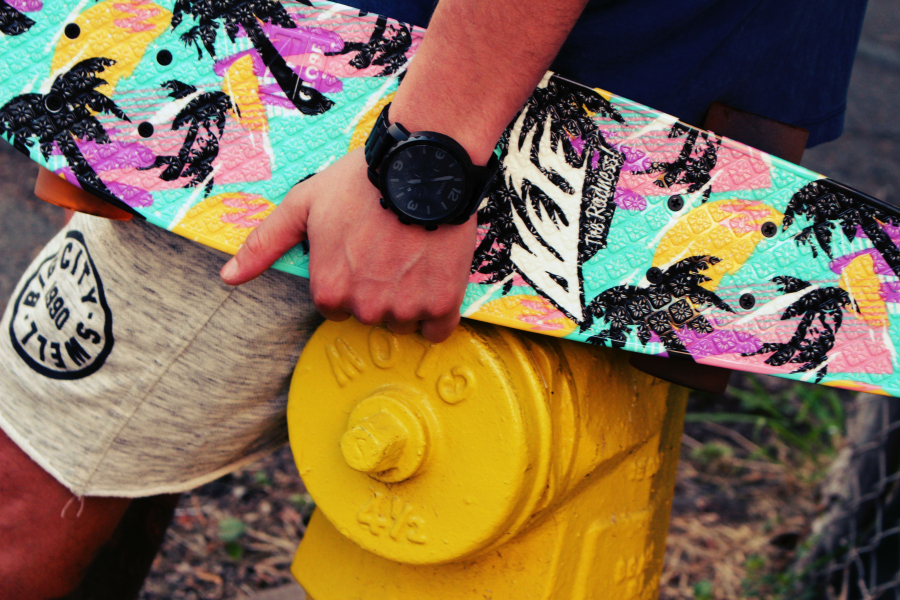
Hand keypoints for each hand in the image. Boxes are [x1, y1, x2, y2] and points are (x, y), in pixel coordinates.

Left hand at [220, 148, 476, 342]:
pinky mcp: (441, 303)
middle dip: (378, 289)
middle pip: (370, 315)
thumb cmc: (361, 181)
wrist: (422, 166)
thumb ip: (265, 244)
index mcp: (329, 290)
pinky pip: (437, 331)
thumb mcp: (303, 204)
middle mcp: (364, 307)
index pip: (335, 306)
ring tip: (414, 256)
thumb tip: (228, 277)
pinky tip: (435, 282)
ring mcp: (404, 308)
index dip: (349, 278)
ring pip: (403, 322)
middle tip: (391, 249)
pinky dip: (437, 314)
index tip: (362, 253)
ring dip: (409, 299)